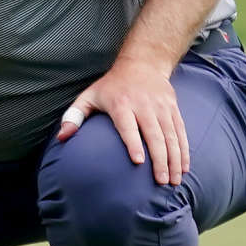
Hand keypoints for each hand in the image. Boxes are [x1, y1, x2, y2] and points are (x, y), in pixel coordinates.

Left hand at [56, 60, 189, 184]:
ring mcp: (161, 107)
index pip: (128, 126)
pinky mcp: (173, 109)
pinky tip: (184, 168)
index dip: (134, 143)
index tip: (139, 162)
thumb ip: (74, 116)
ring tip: (174, 181)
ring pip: (171, 136)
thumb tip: (62, 138)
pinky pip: (181, 132)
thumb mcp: (89, 96)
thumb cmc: (110, 86)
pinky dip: (183, 151)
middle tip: (161, 182)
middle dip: (160, 159)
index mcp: (121, 103)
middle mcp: (144, 105)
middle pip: (154, 134)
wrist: (142, 63)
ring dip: (174, 159)